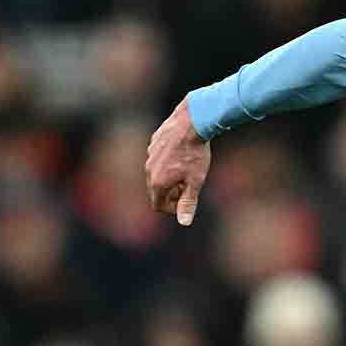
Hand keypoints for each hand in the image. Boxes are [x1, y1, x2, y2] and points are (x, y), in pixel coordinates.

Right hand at [145, 97, 210, 225]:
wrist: (191, 123)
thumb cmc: (195, 154)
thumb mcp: (195, 181)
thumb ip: (188, 203)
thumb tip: (184, 222)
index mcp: (158, 182)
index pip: (158, 205)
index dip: (172, 208)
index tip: (186, 201)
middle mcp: (149, 170)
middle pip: (156, 191)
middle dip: (171, 193)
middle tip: (188, 187)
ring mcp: (149, 155)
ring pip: (156, 173)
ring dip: (169, 178)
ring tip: (187, 170)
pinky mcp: (153, 142)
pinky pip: (157, 158)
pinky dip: (167, 162)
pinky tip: (182, 155)